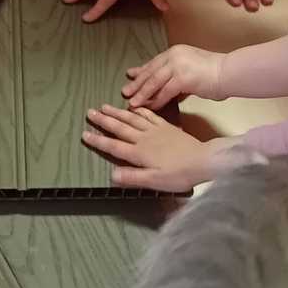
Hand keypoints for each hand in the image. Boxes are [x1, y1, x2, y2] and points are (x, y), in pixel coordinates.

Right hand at [82, 105, 259, 191]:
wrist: (202, 160)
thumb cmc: (178, 175)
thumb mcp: (154, 181)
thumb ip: (133, 177)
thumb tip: (111, 175)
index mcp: (139, 153)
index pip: (114, 146)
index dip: (98, 140)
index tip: (84, 134)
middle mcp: (144, 138)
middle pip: (119, 128)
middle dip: (103, 120)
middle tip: (89, 112)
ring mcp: (155, 130)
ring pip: (131, 118)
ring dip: (117, 112)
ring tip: (104, 106)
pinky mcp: (166, 126)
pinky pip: (149, 115)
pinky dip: (139, 110)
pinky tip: (134, 106)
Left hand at [123, 45, 225, 107]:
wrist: (229, 72)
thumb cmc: (214, 73)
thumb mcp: (191, 68)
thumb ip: (176, 73)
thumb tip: (164, 83)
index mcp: (175, 52)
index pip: (154, 63)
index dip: (141, 71)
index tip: (130, 76)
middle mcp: (173, 55)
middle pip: (150, 71)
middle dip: (137, 83)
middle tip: (126, 92)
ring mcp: (177, 65)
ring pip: (154, 81)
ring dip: (142, 93)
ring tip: (133, 102)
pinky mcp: (182, 78)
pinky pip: (165, 91)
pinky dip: (156, 100)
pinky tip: (150, 107)